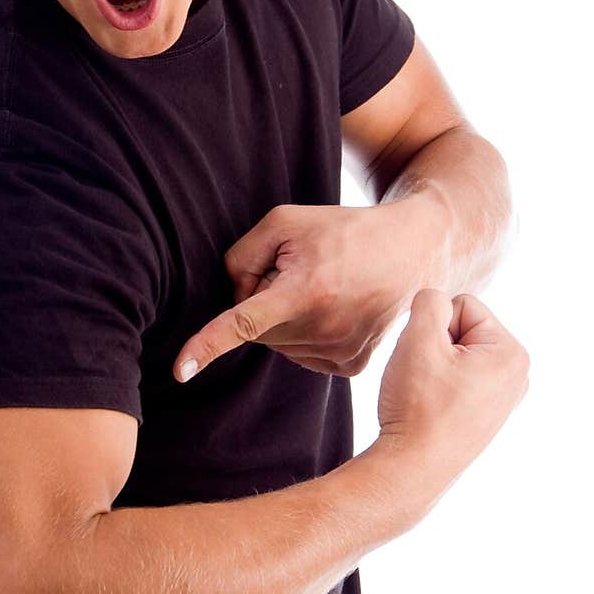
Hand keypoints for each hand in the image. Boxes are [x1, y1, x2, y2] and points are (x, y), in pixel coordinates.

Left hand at [174, 200, 426, 381]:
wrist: (413, 249)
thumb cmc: (343, 230)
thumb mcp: (284, 222)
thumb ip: (241, 257)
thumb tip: (234, 299)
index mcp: (305, 291)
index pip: (244, 322)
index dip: (208, 344)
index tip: (181, 371)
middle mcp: (323, 329)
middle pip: (257, 327)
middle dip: (264, 299)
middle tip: (300, 271)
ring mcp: (340, 352)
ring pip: (278, 344)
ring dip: (285, 317)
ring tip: (323, 286)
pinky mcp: (350, 366)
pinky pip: (302, 354)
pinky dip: (305, 332)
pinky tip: (333, 307)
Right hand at [372, 287, 529, 521]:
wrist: (412, 467)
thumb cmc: (418, 406)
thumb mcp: (418, 339)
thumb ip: (428, 302)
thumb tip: (434, 300)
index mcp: (512, 353)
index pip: (462, 304)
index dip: (433, 326)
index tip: (428, 361)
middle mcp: (517, 374)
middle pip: (462, 328)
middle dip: (436, 345)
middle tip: (425, 379)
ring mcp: (503, 396)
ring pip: (456, 353)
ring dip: (434, 364)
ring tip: (427, 394)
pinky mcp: (486, 412)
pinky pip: (456, 377)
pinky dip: (438, 385)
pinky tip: (432, 407)